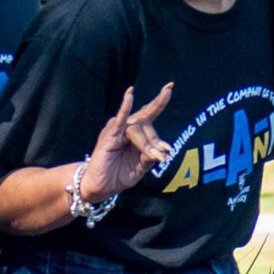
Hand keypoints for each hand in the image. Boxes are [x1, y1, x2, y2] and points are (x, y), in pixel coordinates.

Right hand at [81, 82, 174, 200]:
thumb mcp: (141, 166)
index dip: (159, 100)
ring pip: (137, 129)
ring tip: (153, 156)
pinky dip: (125, 108)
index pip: (150, 113)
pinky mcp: (109, 135)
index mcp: (136, 132)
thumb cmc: (120, 174)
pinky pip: (119, 120)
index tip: (170, 86)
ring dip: (146, 144)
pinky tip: (129, 96)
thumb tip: (163, 150)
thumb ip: (151, 156)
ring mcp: (117, 130)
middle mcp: (126, 127)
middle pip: (146, 124)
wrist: (103, 186)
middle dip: (154, 141)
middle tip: (160, 157)